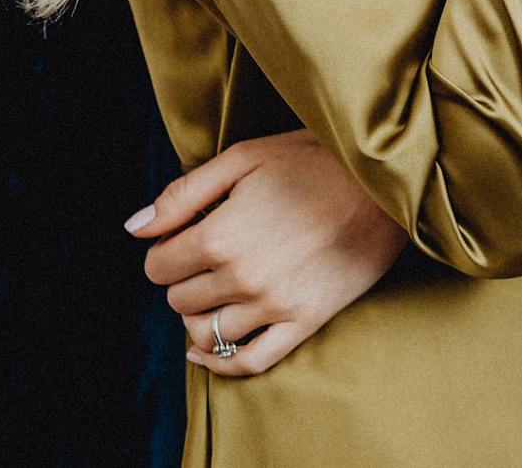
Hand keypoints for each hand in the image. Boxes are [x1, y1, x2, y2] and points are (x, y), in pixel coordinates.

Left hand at [126, 129, 406, 377]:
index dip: (166, 250)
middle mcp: (242, 277)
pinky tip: (206, 350)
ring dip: (201, 314)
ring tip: (216, 289)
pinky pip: (250, 361)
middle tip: (206, 257)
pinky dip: (220, 362)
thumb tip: (134, 228)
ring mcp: (274, 305)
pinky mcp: (304, 321)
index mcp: (221, 235)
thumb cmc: (316, 160)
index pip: (158, 266)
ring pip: (207, 332)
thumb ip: (183, 195)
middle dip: (183, 279)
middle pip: (179, 300)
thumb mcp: (245, 159)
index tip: (186, 236)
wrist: (386, 183)